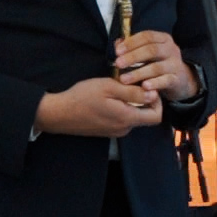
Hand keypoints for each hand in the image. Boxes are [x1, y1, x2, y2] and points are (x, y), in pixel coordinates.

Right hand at [34, 77, 162, 137]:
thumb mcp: (109, 88)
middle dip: (144, 100)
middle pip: (146, 116)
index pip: (157, 116)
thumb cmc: (82, 97)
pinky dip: (122, 108)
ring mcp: (115, 132)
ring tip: (119, 88)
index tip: (148, 87)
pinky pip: (122, 120)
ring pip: (133, 117)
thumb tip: (153, 94)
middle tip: (133, 84)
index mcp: (127, 118)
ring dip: (131, 103)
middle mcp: (124, 129)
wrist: (59, 114)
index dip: (158, 102)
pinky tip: (110, 97)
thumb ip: (133, 92)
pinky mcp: (106, 131)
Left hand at [115, 30, 198, 101]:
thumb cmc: (159, 64)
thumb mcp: (148, 53)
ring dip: (138, 73)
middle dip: (132, 57)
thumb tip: (117, 44)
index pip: (147, 36)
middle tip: (118, 64)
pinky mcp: (177, 79)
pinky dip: (154, 83)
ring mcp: (175, 64)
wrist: (181, 80)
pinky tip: (144, 86)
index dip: (131, 42)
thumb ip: (133, 47)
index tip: (117, 51)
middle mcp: (171, 49)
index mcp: (163, 39)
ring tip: (124, 79)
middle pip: (151, 50)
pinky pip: (165, 81)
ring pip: (156, 67)